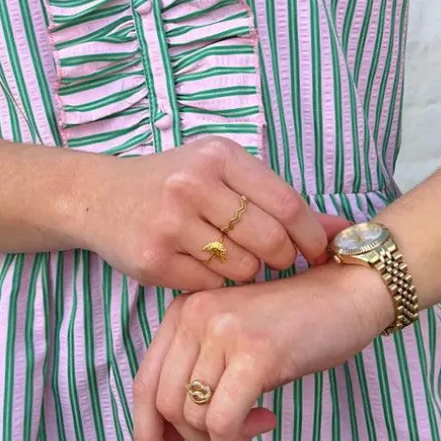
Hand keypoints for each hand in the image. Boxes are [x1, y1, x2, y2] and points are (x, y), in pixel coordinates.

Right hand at [80, 135, 349, 290]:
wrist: (97, 198)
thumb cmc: (171, 183)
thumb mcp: (220, 172)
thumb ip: (277, 198)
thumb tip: (343, 229)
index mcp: (218, 156)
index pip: (287, 204)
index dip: (310, 235)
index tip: (315, 251)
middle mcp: (193, 185)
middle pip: (270, 240)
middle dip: (283, 259)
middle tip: (278, 263)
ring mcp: (171, 224)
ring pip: (243, 267)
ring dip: (249, 272)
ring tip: (236, 260)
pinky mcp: (154, 259)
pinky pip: (211, 284)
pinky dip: (217, 282)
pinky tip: (206, 267)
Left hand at [132, 262, 394, 440]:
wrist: (348, 293)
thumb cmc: (294, 326)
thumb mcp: (232, 347)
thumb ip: (196, 382)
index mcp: (182, 311)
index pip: (143, 384)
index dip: (146, 435)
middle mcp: (194, 315)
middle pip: (163, 404)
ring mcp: (223, 332)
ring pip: (193, 417)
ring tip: (256, 425)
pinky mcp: (255, 354)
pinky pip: (223, 422)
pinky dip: (237, 440)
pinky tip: (265, 424)